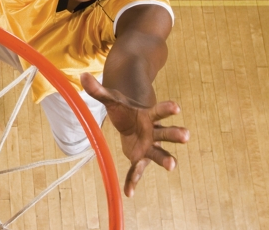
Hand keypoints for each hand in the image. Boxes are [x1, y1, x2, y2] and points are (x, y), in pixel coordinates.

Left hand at [81, 73, 188, 196]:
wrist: (130, 120)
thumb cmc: (124, 109)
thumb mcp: (111, 99)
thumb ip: (98, 91)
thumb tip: (82, 76)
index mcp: (149, 115)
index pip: (160, 110)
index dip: (167, 108)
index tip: (176, 106)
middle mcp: (155, 132)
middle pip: (167, 132)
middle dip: (176, 134)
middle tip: (186, 135)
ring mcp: (150, 146)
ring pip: (160, 153)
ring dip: (167, 159)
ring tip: (173, 165)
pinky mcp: (141, 158)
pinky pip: (137, 170)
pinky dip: (133, 180)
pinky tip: (128, 193)